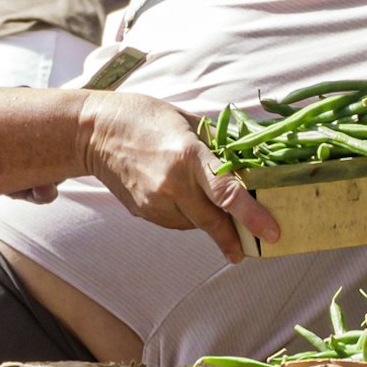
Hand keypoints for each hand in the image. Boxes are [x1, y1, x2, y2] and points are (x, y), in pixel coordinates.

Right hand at [80, 90, 278, 262]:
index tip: (271, 233)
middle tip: (249, 248)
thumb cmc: (145, 118)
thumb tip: (247, 166)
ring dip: (209, 219)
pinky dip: (187, 215)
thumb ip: (216, 146)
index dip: (252, 216)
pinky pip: (177, 222)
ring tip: (201, 196)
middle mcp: (172, 184)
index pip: (227, 192)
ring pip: (196, 224)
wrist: (94, 133)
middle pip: (214, 221)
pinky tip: (178, 195)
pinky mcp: (144, 213)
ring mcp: (155, 203)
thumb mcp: (187, 121)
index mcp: (188, 155)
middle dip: (234, 238)